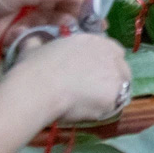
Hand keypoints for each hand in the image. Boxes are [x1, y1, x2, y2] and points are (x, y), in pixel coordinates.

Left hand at [0, 0, 82, 44]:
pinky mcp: (21, 39)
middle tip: (85, 39)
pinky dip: (42, 46)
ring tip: (68, 47)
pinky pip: (38, 43)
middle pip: (64, 17)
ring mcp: (30, 23)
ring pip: (54, 32)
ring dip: (60, 38)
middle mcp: (39, 6)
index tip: (98, 20)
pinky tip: (45, 52)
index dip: (83, 8)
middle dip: (75, 26)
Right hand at [5, 32, 131, 123]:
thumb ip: (37, 42)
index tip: (94, 72)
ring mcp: (115, 77)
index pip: (113, 50)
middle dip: (111, 78)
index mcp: (94, 41)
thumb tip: (30, 40)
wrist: (38, 89)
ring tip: (92, 103)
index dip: (105, 62)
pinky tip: (88, 112)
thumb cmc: (34, 67)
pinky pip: (114, 106)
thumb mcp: (34, 46)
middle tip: (94, 90)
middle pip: (122, 68)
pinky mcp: (114, 97)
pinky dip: (103, 110)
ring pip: (123, 87)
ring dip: (111, 94)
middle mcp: (110, 55)